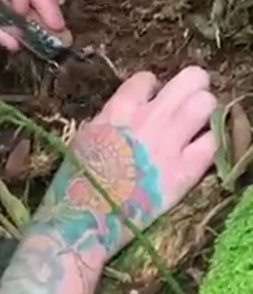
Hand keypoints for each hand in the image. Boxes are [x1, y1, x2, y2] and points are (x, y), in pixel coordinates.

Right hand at [69, 66, 216, 256]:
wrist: (89, 215)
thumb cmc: (79, 173)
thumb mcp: (89, 131)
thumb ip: (114, 114)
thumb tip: (131, 108)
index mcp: (120, 107)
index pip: (148, 78)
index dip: (152, 87)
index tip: (151, 98)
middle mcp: (150, 118)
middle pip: (191, 80)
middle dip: (192, 85)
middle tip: (188, 97)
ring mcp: (170, 143)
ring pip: (206, 105)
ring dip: (203, 109)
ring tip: (196, 121)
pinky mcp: (186, 171)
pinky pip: (213, 143)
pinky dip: (209, 141)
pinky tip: (199, 147)